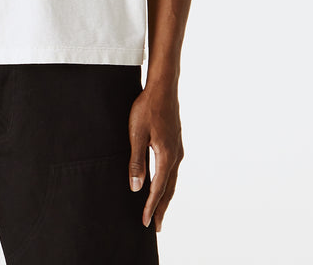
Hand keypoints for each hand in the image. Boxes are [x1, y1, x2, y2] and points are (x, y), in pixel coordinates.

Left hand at [127, 84, 183, 230]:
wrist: (162, 87)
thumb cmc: (147, 108)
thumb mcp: (136, 134)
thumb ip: (136, 161)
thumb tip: (136, 187)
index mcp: (166, 156)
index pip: (158, 189)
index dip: (151, 207)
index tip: (146, 223)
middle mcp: (175, 155)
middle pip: (169, 188)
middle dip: (161, 208)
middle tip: (156, 226)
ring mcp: (177, 148)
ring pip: (172, 179)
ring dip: (165, 196)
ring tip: (159, 209)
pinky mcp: (175, 142)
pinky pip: (172, 169)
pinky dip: (167, 182)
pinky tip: (163, 182)